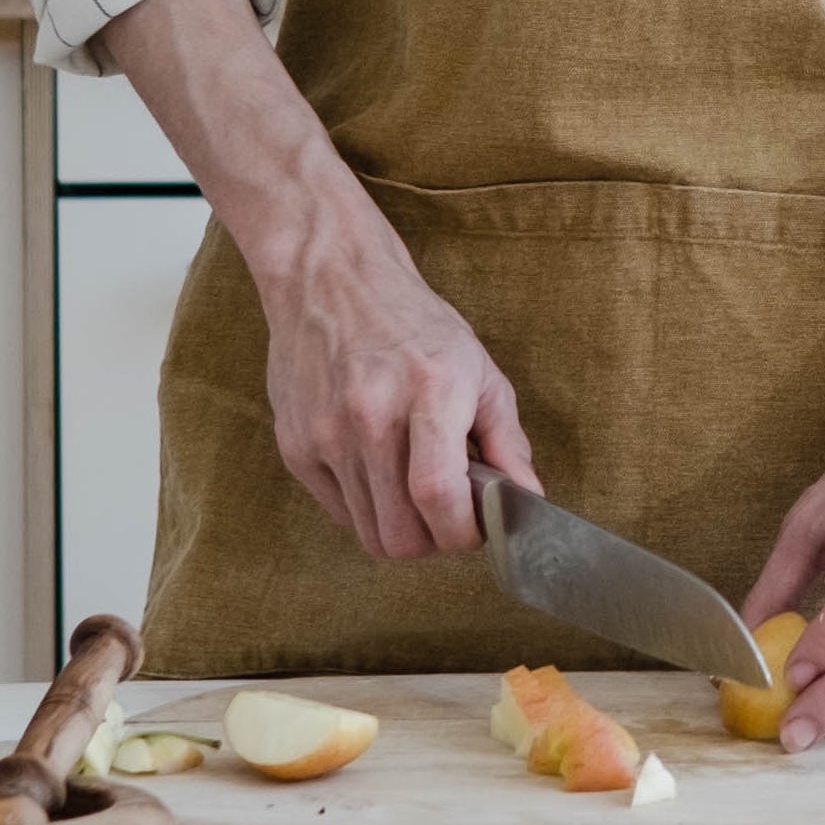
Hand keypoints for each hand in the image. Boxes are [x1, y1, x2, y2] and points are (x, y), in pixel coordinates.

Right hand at [252, 220, 538, 562]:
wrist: (332, 282)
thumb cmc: (413, 324)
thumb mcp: (478, 368)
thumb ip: (506, 440)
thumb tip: (528, 500)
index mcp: (429, 392)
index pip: (440, 496)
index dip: (464, 533)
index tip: (478, 528)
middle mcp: (372, 416)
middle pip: (401, 534)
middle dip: (434, 542)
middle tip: (449, 517)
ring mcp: (327, 435)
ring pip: (368, 534)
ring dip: (401, 530)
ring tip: (416, 495)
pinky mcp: (296, 447)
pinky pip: (338, 513)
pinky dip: (366, 510)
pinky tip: (381, 475)